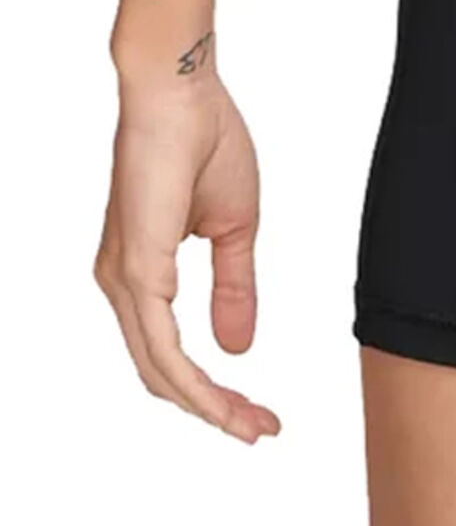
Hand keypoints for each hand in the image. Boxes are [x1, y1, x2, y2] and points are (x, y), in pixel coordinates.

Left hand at [95, 66, 279, 442]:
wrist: (181, 94)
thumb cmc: (204, 143)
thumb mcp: (236, 230)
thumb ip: (234, 289)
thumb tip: (237, 347)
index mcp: (141, 272)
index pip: (169, 354)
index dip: (214, 391)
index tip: (261, 414)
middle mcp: (122, 283)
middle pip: (161, 375)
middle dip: (215, 411)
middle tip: (263, 431)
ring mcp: (124, 279)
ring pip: (158, 369)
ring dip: (207, 405)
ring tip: (252, 425)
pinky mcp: (137, 269)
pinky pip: (160, 344)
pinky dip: (192, 379)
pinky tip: (222, 396)